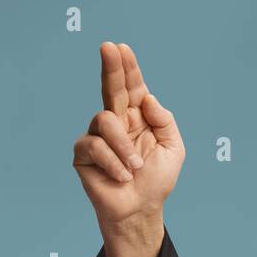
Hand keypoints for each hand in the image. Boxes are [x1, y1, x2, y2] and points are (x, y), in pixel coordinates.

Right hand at [72, 42, 184, 229]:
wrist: (140, 209)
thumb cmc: (156, 180)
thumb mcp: (173, 149)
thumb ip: (164, 121)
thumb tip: (147, 98)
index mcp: (138, 118)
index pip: (132, 88)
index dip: (128, 69)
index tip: (122, 48)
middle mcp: (116, 122)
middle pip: (111, 88)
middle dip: (111, 68)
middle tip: (108, 47)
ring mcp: (97, 136)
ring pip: (105, 121)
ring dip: (124, 147)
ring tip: (134, 169)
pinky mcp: (83, 153)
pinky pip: (95, 146)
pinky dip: (113, 163)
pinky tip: (121, 177)